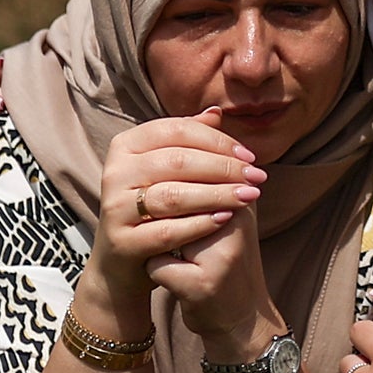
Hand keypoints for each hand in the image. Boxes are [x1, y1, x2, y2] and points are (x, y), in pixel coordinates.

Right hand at [90, 111, 266, 318]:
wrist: (122, 260)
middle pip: (177, 160)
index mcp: (126, 145)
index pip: (176, 130)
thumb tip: (216, 113)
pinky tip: (225, 218)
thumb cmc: (152, 206)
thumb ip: (188, 141)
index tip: (249, 156)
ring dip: (217, 194)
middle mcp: (115, 172)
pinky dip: (199, 223)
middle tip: (257, 177)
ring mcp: (116, 207)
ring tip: (249, 196)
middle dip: (223, 167)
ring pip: (173, 195)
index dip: (216, 141)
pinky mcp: (123, 241)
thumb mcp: (166, 170)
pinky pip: (166, 230)